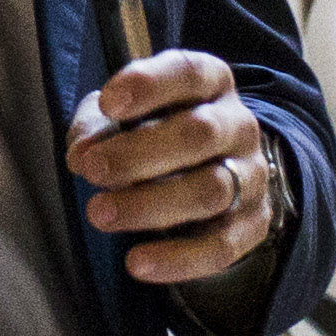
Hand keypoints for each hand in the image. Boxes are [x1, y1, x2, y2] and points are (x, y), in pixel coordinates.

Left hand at [66, 50, 279, 288]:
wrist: (211, 174)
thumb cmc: (153, 134)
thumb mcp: (123, 116)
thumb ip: (97, 127)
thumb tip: (82, 154)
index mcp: (210, 83)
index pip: (189, 73)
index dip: (149, 84)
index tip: (108, 103)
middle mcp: (238, 125)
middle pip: (201, 134)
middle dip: (139, 153)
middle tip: (92, 170)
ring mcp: (250, 176)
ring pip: (211, 190)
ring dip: (150, 205)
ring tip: (99, 214)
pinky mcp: (252, 225)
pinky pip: (221, 246)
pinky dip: (177, 258)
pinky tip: (136, 262)